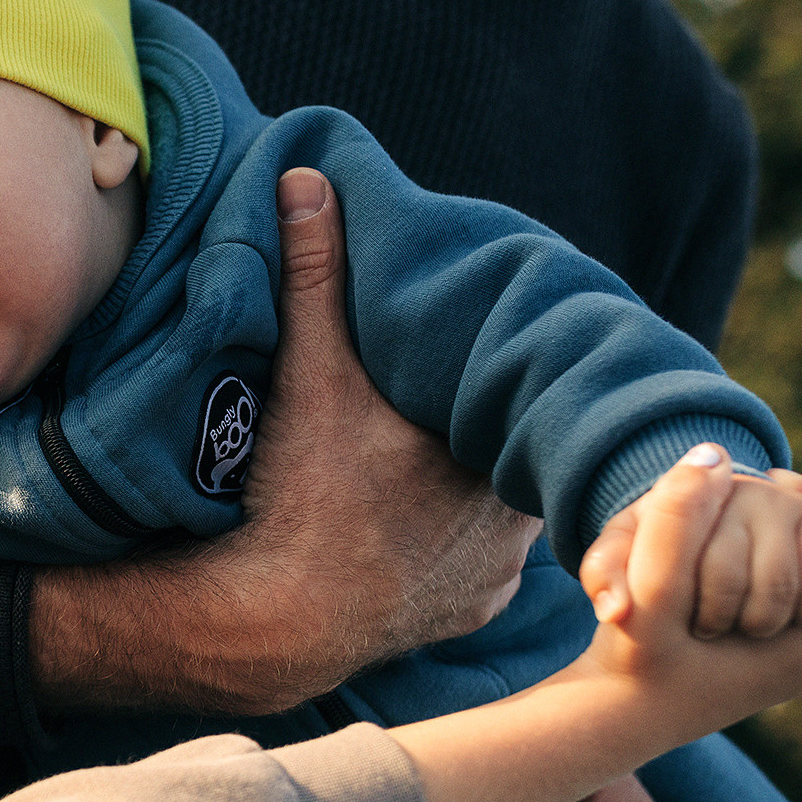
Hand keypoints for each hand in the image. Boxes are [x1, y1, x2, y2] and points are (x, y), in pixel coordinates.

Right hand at [29, 169, 538, 714]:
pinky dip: (458, 550)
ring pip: (508, 511)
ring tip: (433, 469)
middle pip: (516, 448)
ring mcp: (500, 573)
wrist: (277, 621)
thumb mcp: (311, 376)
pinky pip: (484, 569)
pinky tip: (423, 532)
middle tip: (446, 405)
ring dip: (479, 491)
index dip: (502, 373)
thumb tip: (309, 179)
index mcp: (497, 445)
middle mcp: (518, 516)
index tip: (479, 356)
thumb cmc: (302, 498)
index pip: (523, 393)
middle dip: (488, 427)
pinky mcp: (473, 614)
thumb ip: (315, 277)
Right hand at [578, 445, 801, 729]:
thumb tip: (712, 455)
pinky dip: (783, 556)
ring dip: (794, 535)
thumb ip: (676, 517)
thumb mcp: (647, 587)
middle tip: (759, 509)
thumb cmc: (634, 662)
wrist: (620, 717)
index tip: (796, 501)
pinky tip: (734, 547)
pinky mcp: (789, 643)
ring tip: (739, 528)